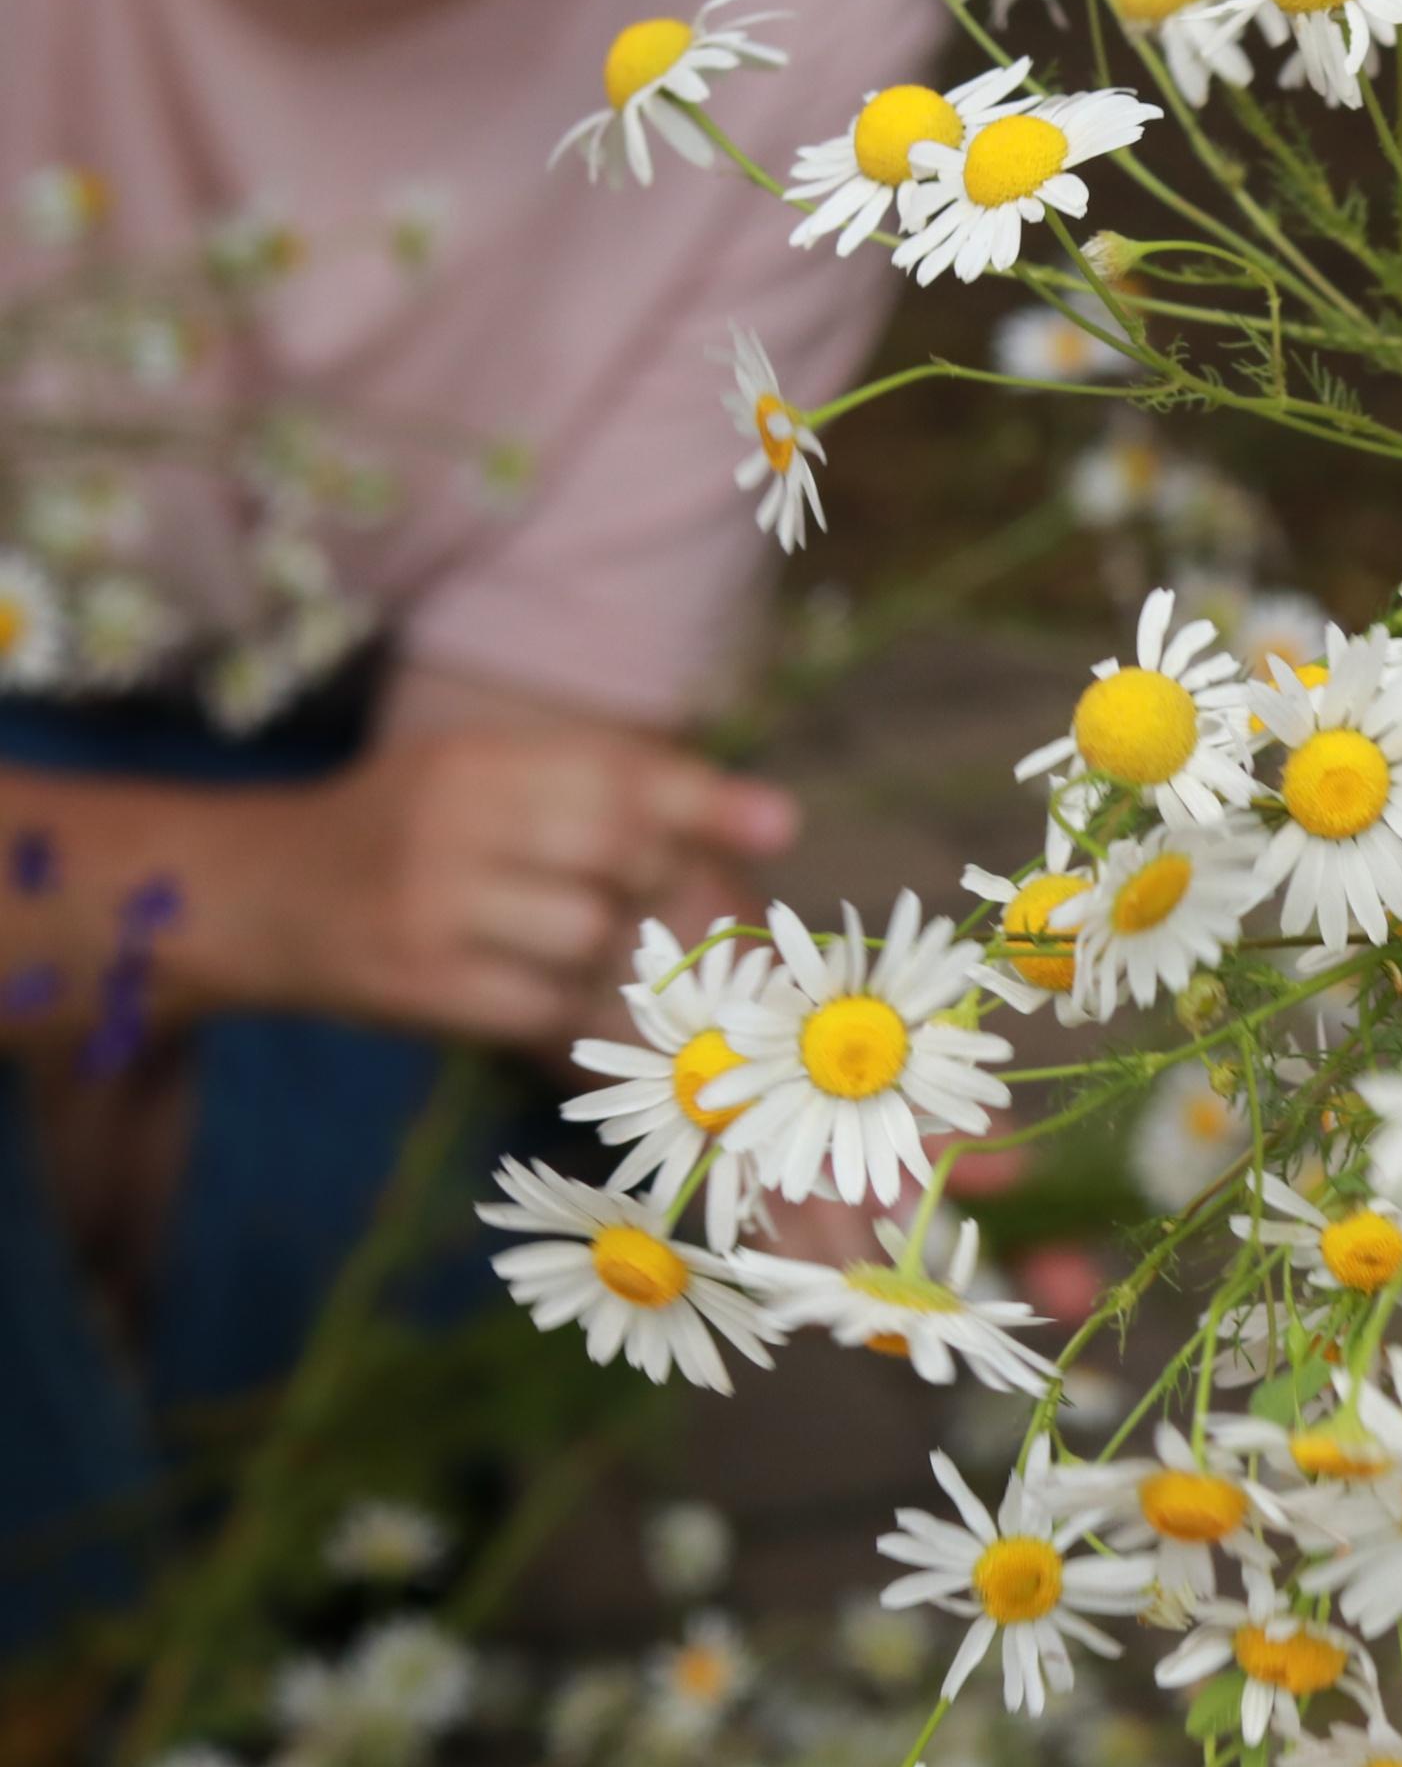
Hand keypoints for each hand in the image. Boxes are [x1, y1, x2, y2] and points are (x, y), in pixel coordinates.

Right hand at [255, 727, 795, 1050]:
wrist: (253, 896)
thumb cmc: (406, 834)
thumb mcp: (482, 779)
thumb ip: (607, 791)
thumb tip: (773, 831)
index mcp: (477, 760)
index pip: (614, 772)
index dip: (706, 800)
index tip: (784, 826)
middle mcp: (453, 822)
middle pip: (620, 854)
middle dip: (662, 884)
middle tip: (651, 902)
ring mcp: (430, 907)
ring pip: (593, 935)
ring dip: (619, 952)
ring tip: (580, 944)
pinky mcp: (419, 987)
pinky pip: (548, 1006)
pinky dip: (574, 1007)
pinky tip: (547, 992)